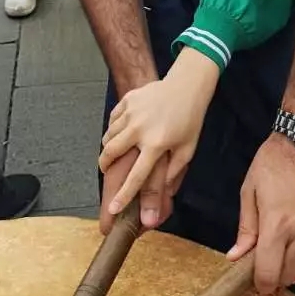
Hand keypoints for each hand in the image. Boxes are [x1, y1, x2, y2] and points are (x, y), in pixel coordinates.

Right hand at [98, 49, 219, 228]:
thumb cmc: (190, 120)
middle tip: (106, 169)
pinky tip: (122, 130)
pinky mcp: (128, 101)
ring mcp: (132, 113)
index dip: (123, 195)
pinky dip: (113, 128)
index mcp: (156, 144)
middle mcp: (140, 129)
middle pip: (110, 153)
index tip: (113, 209)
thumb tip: (163, 196)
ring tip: (116, 149)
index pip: (136, 176)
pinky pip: (112, 120)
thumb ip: (173, 172)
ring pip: (108, 135)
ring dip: (109, 146)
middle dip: (104, 165)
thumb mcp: (187, 149)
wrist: (187, 86)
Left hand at [228, 134, 294, 294]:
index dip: (262, 284)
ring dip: (294, 263)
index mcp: (277, 226)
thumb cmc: (276, 161)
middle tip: (268, 267)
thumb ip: (246, 228)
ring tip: (284, 248)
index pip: (269, 274)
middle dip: (277, 277)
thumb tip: (236, 256)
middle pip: (289, 275)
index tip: (258, 283)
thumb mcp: (251, 190)